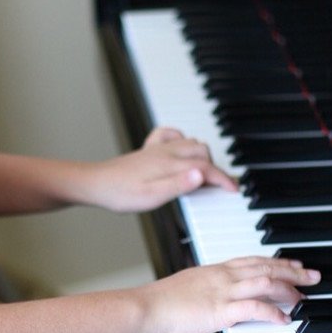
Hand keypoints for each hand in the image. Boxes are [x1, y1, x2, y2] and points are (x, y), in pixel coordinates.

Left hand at [86, 126, 237, 212]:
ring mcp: (158, 149)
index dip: (223, 179)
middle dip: (216, 168)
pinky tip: (181, 153)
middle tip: (222, 186)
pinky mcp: (149, 150)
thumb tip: (203, 174)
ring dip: (203, 156)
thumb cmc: (122, 194)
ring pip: (191, 143)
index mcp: (171, 164)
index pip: (206, 168)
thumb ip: (180, 185)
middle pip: (203, 152)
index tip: (234, 189)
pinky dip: (183, 140)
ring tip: (205, 175)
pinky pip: (172, 135)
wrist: (97, 184)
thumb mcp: (153, 197)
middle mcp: (167, 152)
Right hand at [139, 256, 321, 332]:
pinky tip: (284, 319)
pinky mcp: (221, 310)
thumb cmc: (162, 301)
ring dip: (289, 289)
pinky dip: (273, 313)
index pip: (254, 260)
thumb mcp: (190, 287)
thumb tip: (221, 300)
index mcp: (216, 269)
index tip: (294, 264)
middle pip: (266, 267)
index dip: (277, 261)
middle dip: (293, 271)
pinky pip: (254, 308)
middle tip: (313, 275)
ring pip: (266, 282)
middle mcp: (223, 276)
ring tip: (304, 297)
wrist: (147, 306)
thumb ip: (209, 290)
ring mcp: (223, 292)